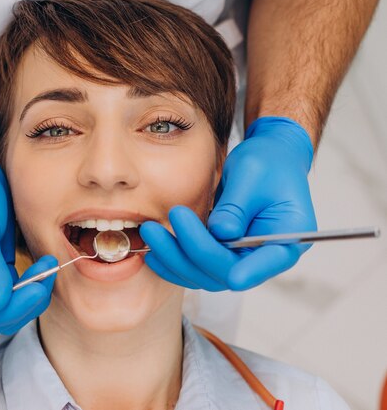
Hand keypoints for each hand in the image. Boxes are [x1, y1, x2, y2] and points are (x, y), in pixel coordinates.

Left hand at [140, 117, 316, 289]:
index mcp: (288, 237)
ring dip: (173, 258)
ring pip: (205, 275)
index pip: (268, 262)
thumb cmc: (267, 163)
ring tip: (148, 232)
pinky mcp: (222, 256)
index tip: (230, 275)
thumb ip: (237, 206)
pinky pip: (196, 268)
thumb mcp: (252, 174)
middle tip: (155, 229)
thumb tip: (221, 233)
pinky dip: (173, 261)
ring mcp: (242, 259)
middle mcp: (264, 256)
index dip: (248, 272)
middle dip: (189, 253)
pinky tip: (152, 250)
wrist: (267, 160)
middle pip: (226, 272)